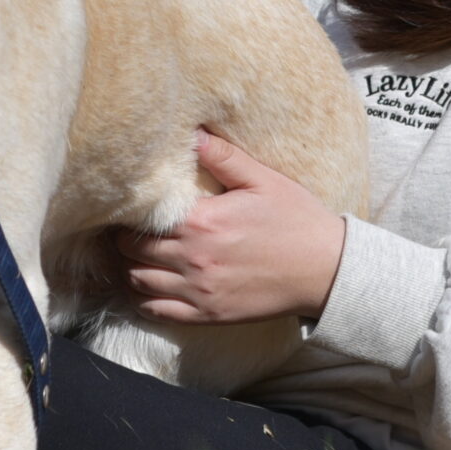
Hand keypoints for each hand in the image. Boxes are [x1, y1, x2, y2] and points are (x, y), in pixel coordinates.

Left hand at [118, 130, 348, 324]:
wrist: (325, 270)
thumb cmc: (296, 220)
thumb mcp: (264, 180)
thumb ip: (224, 158)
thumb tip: (193, 134)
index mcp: (204, 222)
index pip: (143, 220)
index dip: (130, 215)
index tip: (128, 209)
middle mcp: (194, 259)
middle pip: (132, 252)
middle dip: (124, 240)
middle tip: (128, 232)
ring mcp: (200, 291)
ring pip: (138, 282)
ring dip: (130, 269)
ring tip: (135, 257)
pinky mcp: (208, 315)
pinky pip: (158, 312)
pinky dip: (143, 300)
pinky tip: (147, 287)